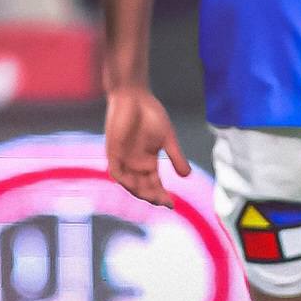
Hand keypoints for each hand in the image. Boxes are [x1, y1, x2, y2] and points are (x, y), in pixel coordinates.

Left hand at [104, 86, 190, 208]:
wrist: (133, 96)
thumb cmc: (151, 114)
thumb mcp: (168, 138)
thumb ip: (176, 157)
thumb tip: (187, 176)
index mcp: (147, 161)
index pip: (154, 184)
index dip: (162, 195)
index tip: (173, 205)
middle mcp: (134, 164)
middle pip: (143, 187)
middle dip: (153, 197)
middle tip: (165, 202)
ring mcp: (123, 158)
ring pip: (130, 183)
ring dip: (140, 192)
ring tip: (154, 197)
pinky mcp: (112, 151)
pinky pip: (117, 172)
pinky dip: (125, 180)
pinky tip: (136, 185)